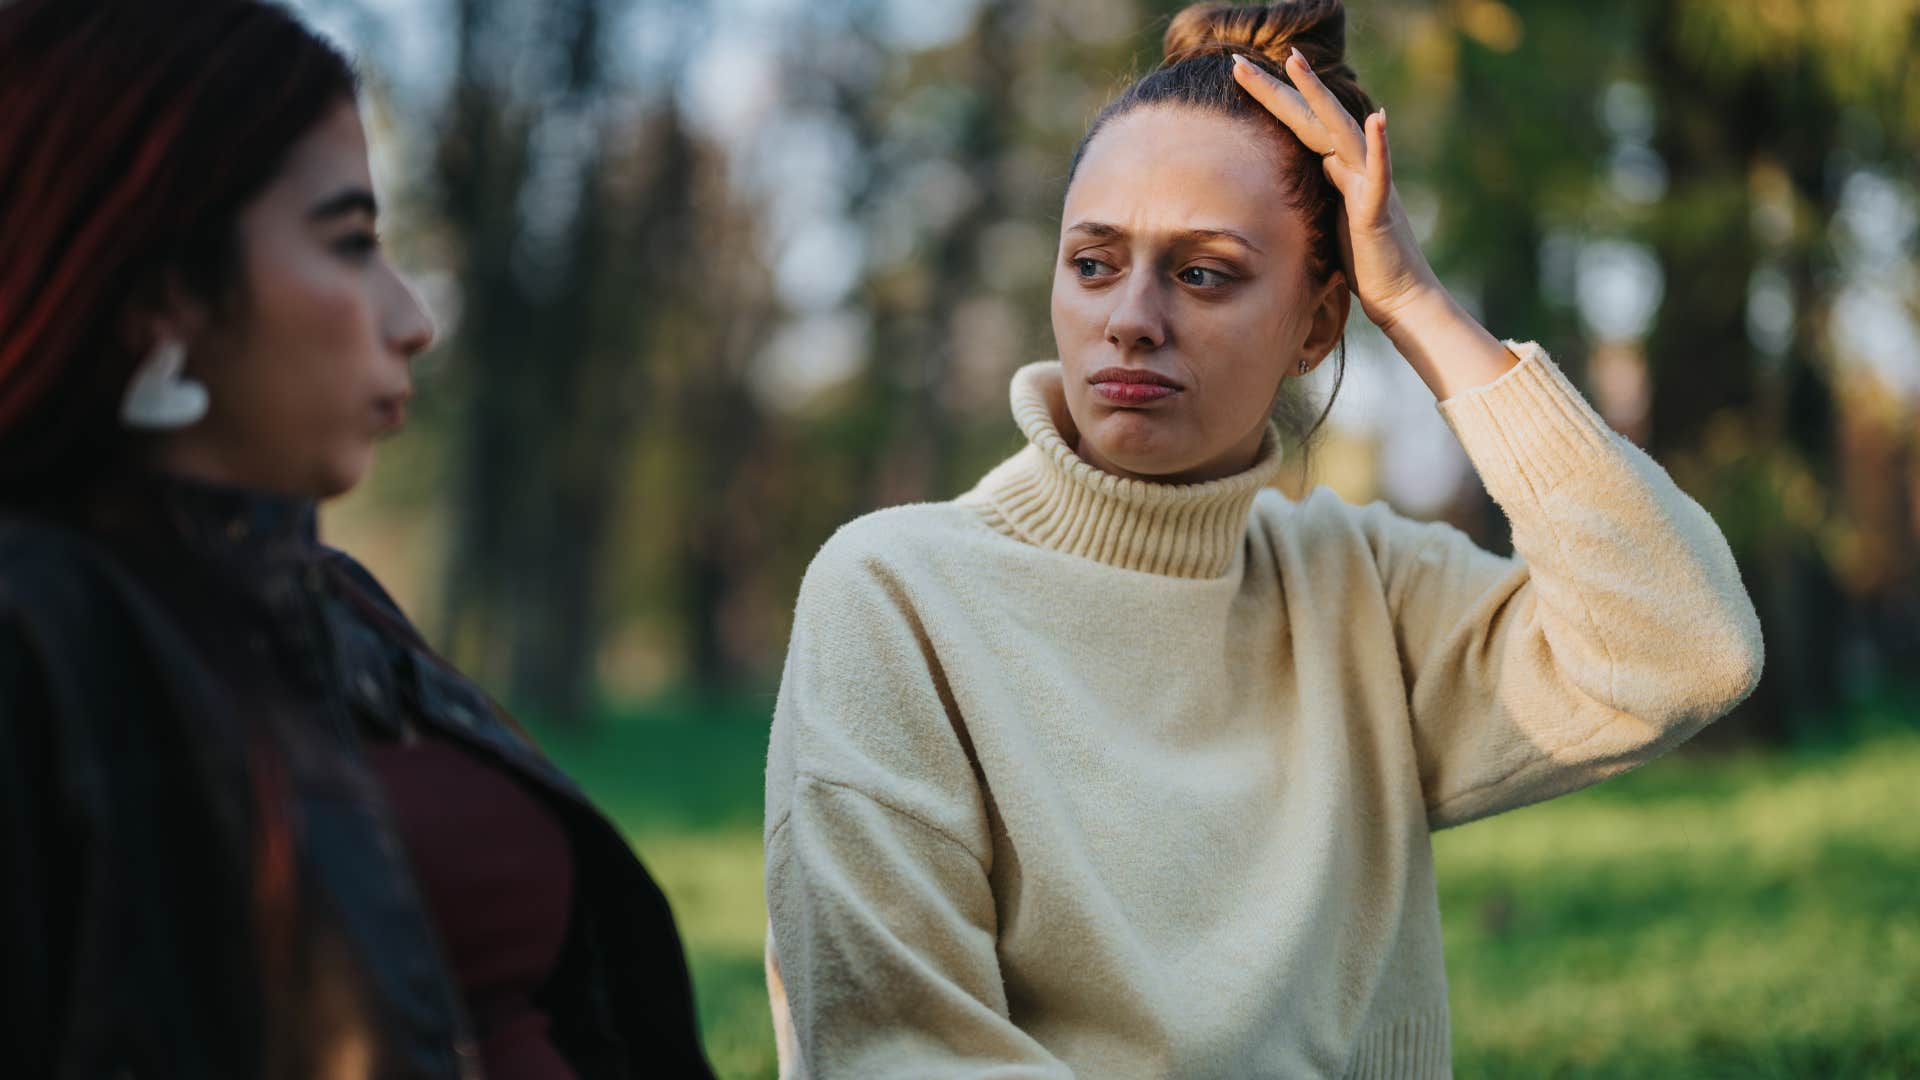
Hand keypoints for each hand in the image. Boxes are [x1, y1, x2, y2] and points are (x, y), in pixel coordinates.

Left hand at [1230, 51, 1438, 336]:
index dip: (1269, 99)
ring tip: (1296, 63)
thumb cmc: (1364, 263)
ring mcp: (1369, 184)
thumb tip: (1299, 173)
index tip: (1237, 74)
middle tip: (1238, 60)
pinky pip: (1380, 175)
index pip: (1298, 125)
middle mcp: (1354, 168)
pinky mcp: (1379, 211)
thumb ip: (1319, 191)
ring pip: (1343, 132)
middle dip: (1277, 87)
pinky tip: (1380, 118)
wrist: (1399, 297)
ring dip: (1320, 97)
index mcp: (1337, 170)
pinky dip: (1380, 147)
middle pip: (1312, 118)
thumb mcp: (1328, 220)